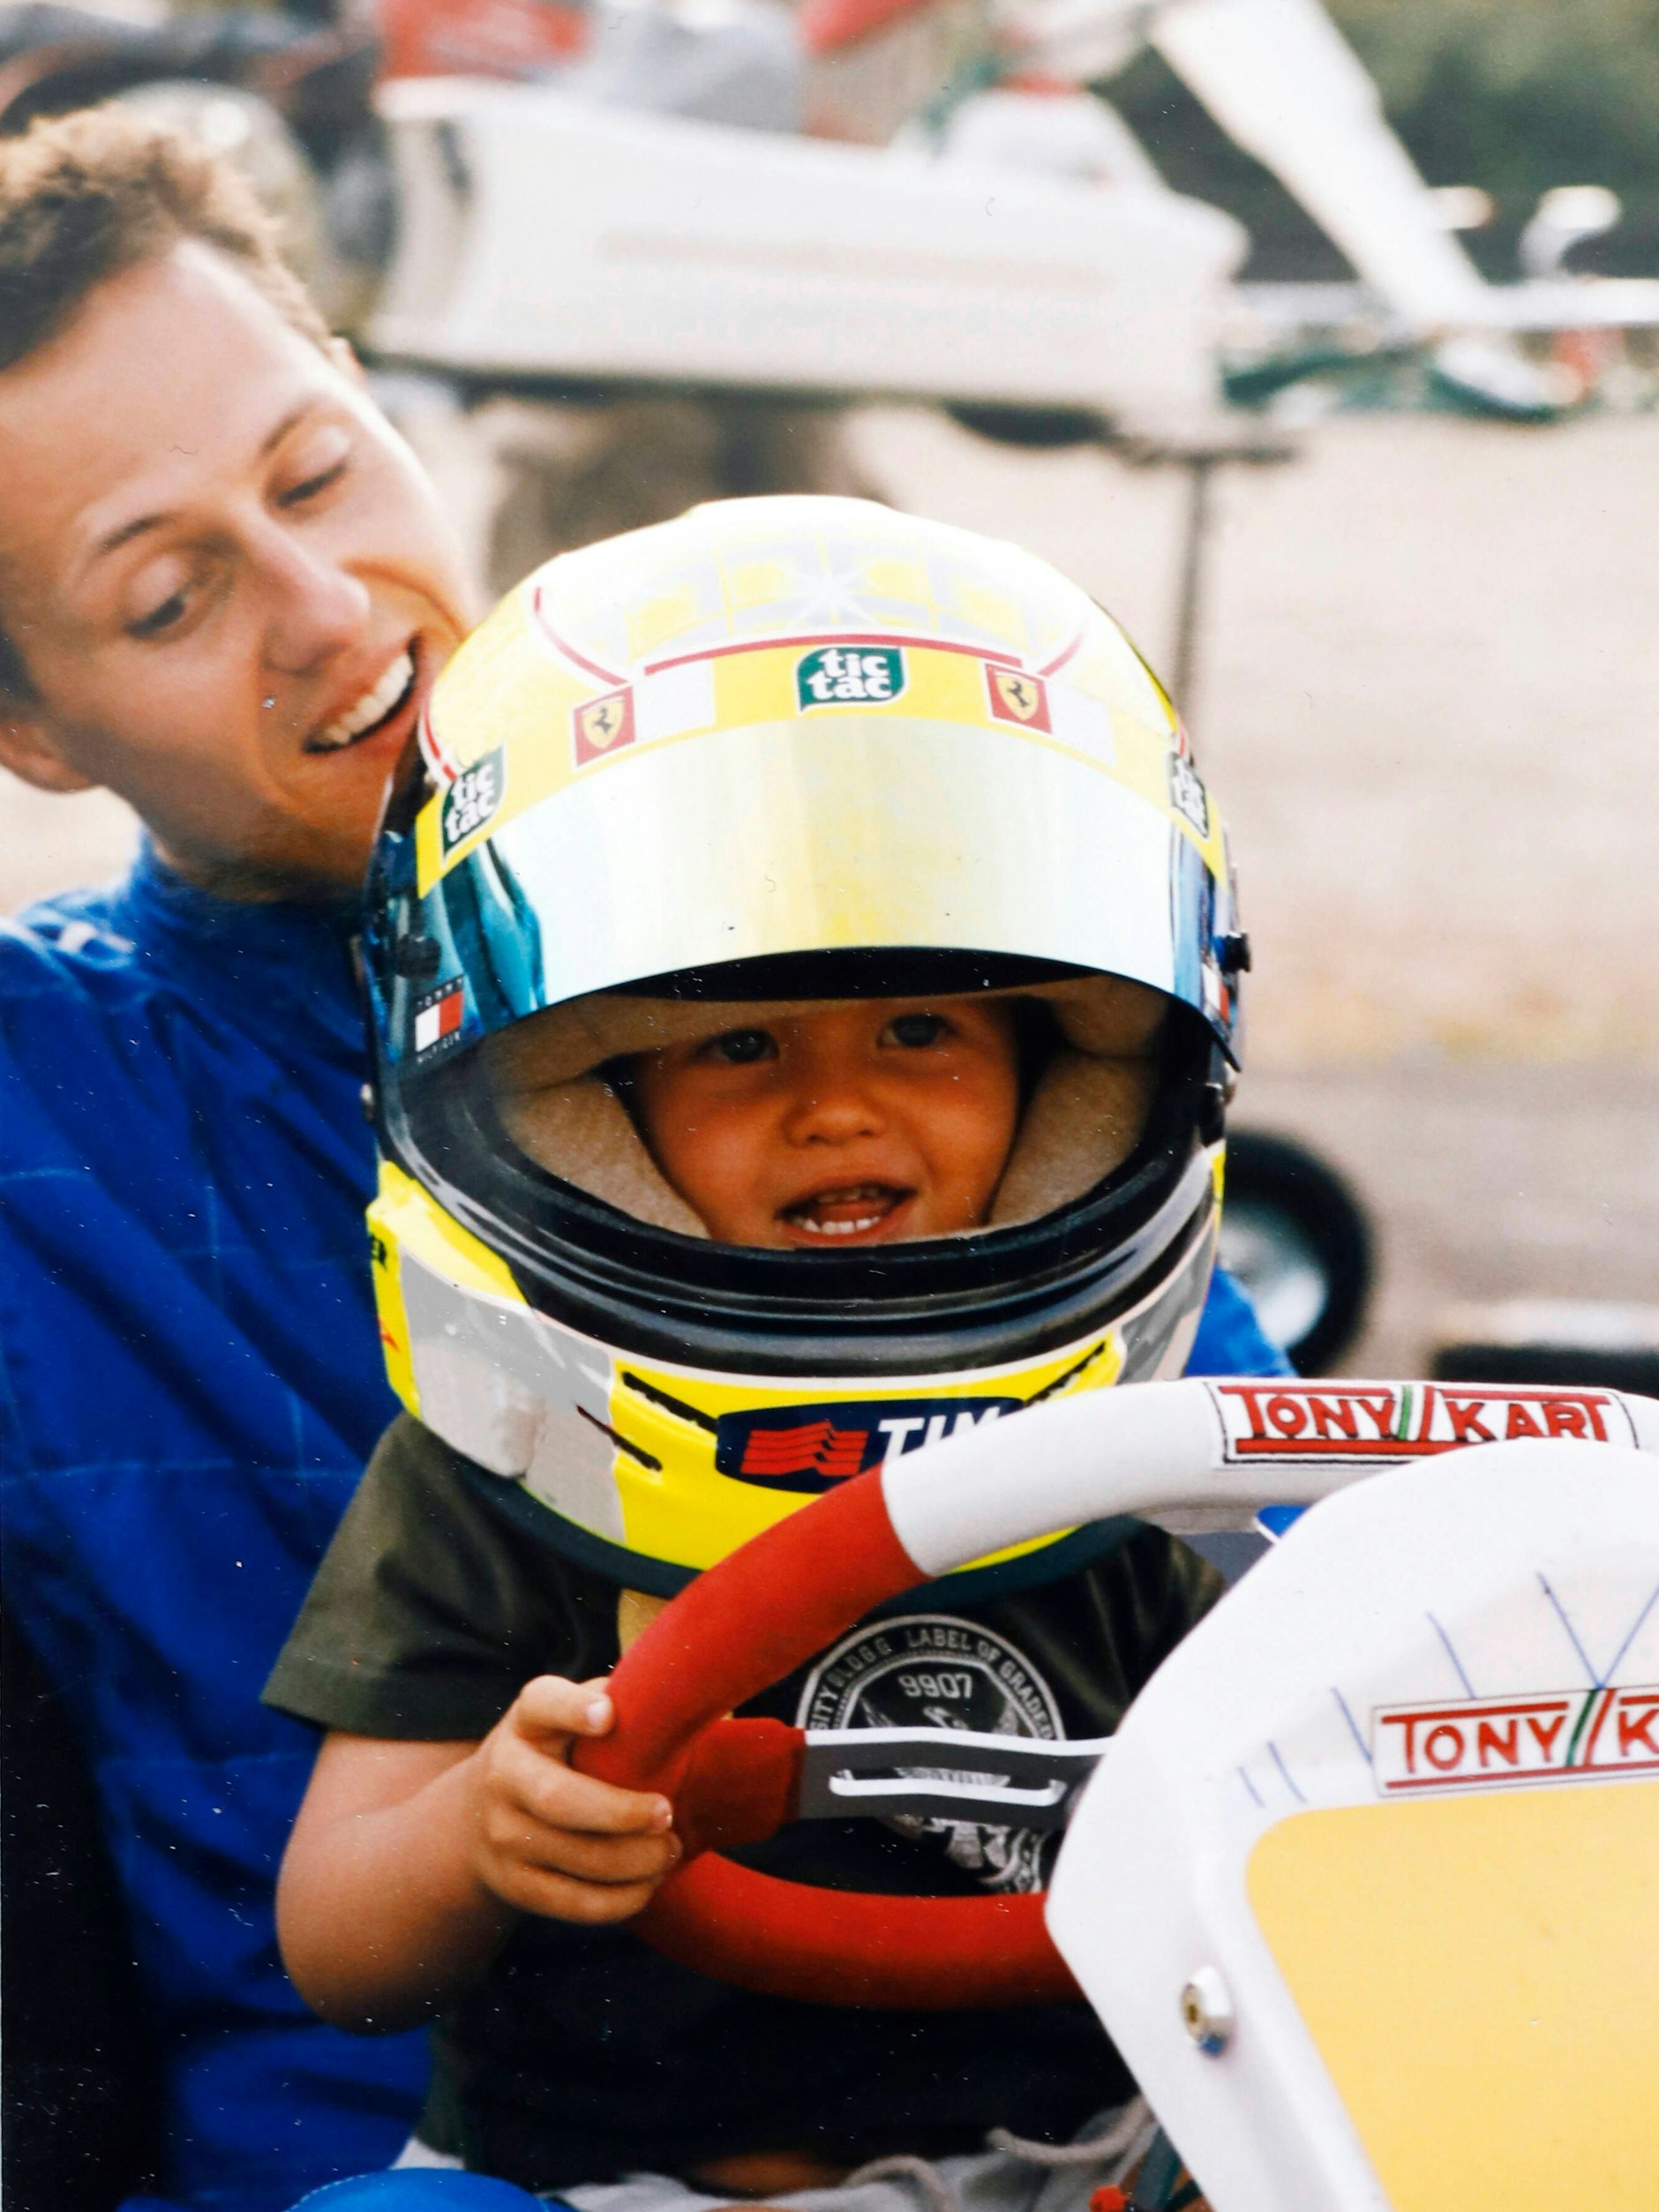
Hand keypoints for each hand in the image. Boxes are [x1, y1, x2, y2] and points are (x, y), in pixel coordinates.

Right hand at [468, 1675, 680, 1923]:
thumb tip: (680, 1703)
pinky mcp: (514, 1884)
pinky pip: (572, 1902)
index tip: (608, 1715)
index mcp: (527, 1722)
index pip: (541, 1704)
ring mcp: (503, 1834)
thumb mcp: (567, 1718)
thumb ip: (612, 1704)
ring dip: (634, 1861)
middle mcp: (504, 1774)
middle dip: (621, 1812)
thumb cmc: (554, 1753)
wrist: (478, 1813)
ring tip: (669, 1851)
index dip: (572, 1709)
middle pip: (559, 1799)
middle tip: (667, 1814)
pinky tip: (649, 1884)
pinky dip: (619, 1899)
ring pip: (574, 1856)